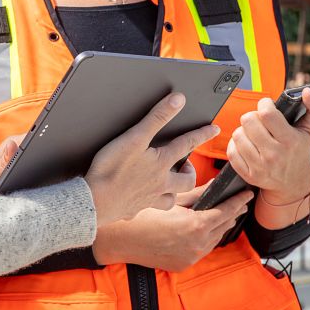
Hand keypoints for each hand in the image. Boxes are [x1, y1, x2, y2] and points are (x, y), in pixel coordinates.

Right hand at [85, 93, 219, 225]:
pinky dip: (150, 205)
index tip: (214, 129)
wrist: (95, 200)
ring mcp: (148, 198)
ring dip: (174, 192)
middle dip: (190, 172)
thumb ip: (157, 118)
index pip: (187, 144)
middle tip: (187, 166)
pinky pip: (148, 209)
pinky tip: (143, 202)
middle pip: (186, 180)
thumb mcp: (135, 137)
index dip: (202, 134)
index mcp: (161, 163)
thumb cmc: (112, 168)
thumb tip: (178, 100)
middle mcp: (160, 183)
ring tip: (171, 186)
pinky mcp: (134, 208)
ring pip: (171, 199)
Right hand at [91, 186, 253, 271]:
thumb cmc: (141, 215)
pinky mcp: (182, 264)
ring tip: (227, 214)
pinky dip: (207, 238)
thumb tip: (215, 186)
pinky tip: (207, 229)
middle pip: (223, 226)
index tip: (247, 194)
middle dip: (233, 212)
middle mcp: (197, 245)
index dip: (238, 201)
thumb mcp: (171, 199)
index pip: (226, 211)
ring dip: (221, 226)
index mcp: (195, 226)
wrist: (118, 239)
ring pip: (214, 239)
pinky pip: (202, 249)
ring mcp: (190, 257)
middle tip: (240, 201)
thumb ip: (197, 193)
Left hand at [227, 87, 309, 202]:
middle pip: (248, 121)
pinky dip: (236, 144)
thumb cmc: (300, 151)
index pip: (266, 114)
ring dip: (244, 130)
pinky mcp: (249, 174)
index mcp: (290, 141)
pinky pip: (232, 152)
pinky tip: (246, 144)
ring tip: (253, 133)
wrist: (294, 182)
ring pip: (238, 135)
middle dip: (253, 116)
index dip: (264, 104)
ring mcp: (260, 166)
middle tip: (259, 120)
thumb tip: (307, 92)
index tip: (267, 105)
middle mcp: (274, 155)